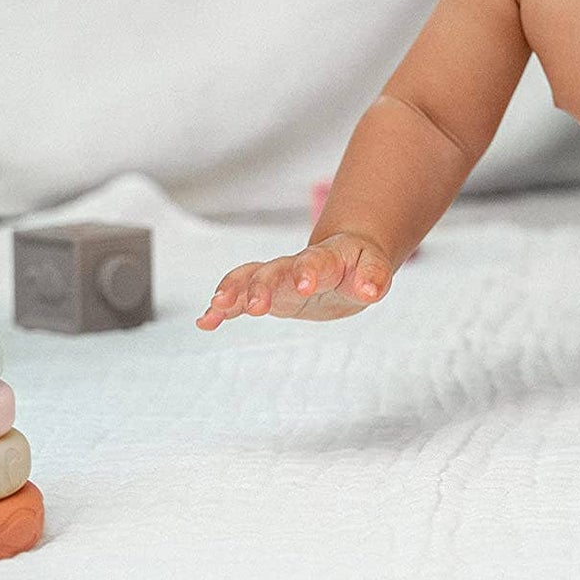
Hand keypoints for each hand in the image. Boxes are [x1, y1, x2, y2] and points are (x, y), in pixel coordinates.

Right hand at [196, 233, 392, 329]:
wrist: (343, 257)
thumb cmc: (359, 263)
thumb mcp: (374, 268)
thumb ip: (373, 277)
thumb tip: (371, 291)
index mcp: (326, 257)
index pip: (315, 261)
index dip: (309, 271)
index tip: (305, 286)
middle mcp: (295, 264)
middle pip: (275, 270)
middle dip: (262, 287)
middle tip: (255, 307)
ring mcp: (277, 277)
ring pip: (250, 278)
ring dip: (234, 292)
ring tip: (217, 308)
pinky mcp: (266, 292)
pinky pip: (239, 297)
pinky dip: (223, 308)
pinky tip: (205, 322)